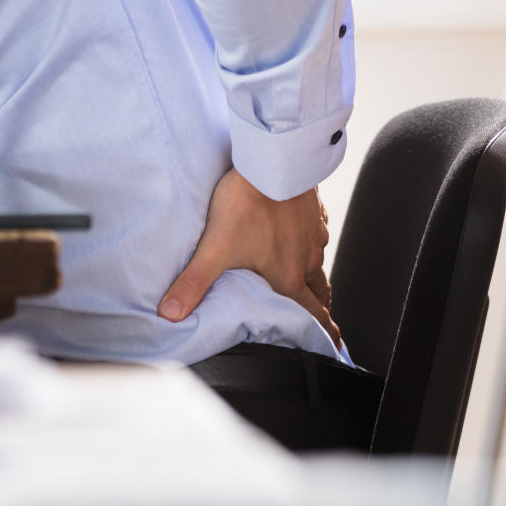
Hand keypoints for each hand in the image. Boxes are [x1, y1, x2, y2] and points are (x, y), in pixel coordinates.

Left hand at [160, 168, 339, 346]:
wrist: (271, 161)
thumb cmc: (247, 204)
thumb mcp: (214, 248)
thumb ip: (193, 283)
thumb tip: (170, 313)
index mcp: (289, 277)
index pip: (313, 314)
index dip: (325, 333)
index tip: (335, 345)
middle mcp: (308, 258)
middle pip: (320, 291)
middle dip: (320, 307)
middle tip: (321, 316)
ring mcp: (315, 232)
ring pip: (319, 260)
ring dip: (314, 272)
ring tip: (305, 277)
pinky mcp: (314, 209)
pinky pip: (317, 230)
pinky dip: (311, 239)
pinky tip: (300, 232)